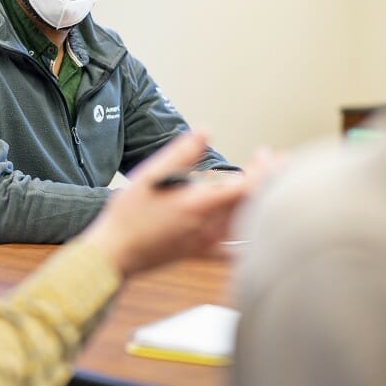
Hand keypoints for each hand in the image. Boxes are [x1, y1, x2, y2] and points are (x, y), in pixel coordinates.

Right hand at [79, 132, 256, 277]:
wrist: (114, 254)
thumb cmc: (127, 214)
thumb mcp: (150, 176)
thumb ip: (181, 153)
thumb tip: (207, 130)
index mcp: (199, 205)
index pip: (248, 187)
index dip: (265, 169)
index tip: (268, 152)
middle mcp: (209, 227)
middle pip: (254, 204)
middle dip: (268, 179)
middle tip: (271, 158)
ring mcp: (207, 244)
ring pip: (247, 224)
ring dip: (260, 201)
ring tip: (266, 183)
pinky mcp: (200, 254)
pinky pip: (234, 249)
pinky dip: (248, 236)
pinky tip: (254, 232)